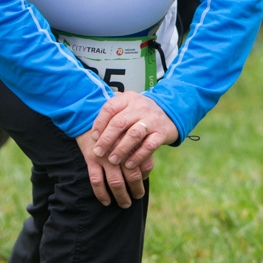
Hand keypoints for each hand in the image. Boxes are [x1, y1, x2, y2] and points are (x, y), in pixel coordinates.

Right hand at [79, 130, 153, 206]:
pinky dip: (102, 194)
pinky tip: (106, 202)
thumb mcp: (127, 131)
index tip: (142, 182)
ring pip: (115, 182)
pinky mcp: (91, 158)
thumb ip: (138, 148)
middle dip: (136, 190)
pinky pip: (96, 181)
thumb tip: (144, 172)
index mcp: (132, 142)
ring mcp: (105, 156)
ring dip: (121, 196)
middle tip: (137, 197)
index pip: (144, 165)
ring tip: (125, 204)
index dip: (145, 176)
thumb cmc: (111, 126)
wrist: (87, 114)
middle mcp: (120, 150)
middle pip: (132, 176)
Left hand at [84, 92, 177, 206]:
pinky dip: (137, 156)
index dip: (99, 123)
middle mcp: (140, 107)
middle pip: (120, 122)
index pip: (110, 108)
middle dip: (107, 139)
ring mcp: (152, 119)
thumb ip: (112, 114)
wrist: (170, 114)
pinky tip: (128, 164)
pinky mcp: (162, 133)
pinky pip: (149, 146)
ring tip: (112, 160)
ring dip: (121, 149)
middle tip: (98, 153)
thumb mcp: (127, 106)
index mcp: (128, 98)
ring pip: (134, 134)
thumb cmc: (140, 113)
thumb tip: (92, 132)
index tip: (93, 137)